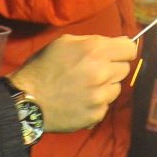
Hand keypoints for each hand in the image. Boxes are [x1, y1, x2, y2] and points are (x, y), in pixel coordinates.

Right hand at [8, 34, 136, 132]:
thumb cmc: (43, 68)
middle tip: (93, 71)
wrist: (27, 100)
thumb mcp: (64, 43)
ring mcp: (100, 96)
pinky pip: (105, 106)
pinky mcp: (96, 115)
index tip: (116, 54)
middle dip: (112, 68)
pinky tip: (80, 101)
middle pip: (124, 68)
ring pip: (116, 88)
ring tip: (84, 87)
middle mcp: (101, 72)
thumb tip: (114, 44)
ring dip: (105, 87)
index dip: (123, 51)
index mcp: (95, 50)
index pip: (129, 49)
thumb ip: (92, 41)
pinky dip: (96, 104)